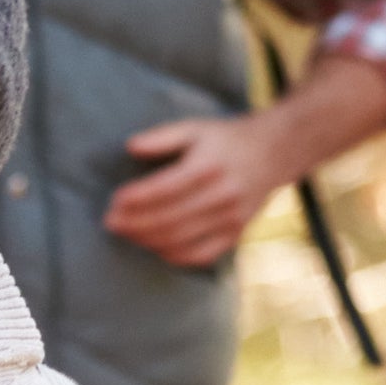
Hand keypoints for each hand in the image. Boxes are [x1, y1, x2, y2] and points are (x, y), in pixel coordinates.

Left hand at [101, 114, 289, 266]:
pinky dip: (174, 256)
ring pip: (180, 240)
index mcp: (208, 166)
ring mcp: (231, 218)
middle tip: (110, 222)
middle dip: (134, 224)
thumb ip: (161, 137)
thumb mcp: (195, 129)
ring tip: (126, 233)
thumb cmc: (225, 139)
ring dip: (147, 240)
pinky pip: (200, 255)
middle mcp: (221, 195)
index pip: (164, 189)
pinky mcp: (236, 234)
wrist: (276, 152)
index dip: (136, 199)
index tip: (113, 201)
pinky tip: (154, 247)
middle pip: (168, 218)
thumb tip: (130, 146)